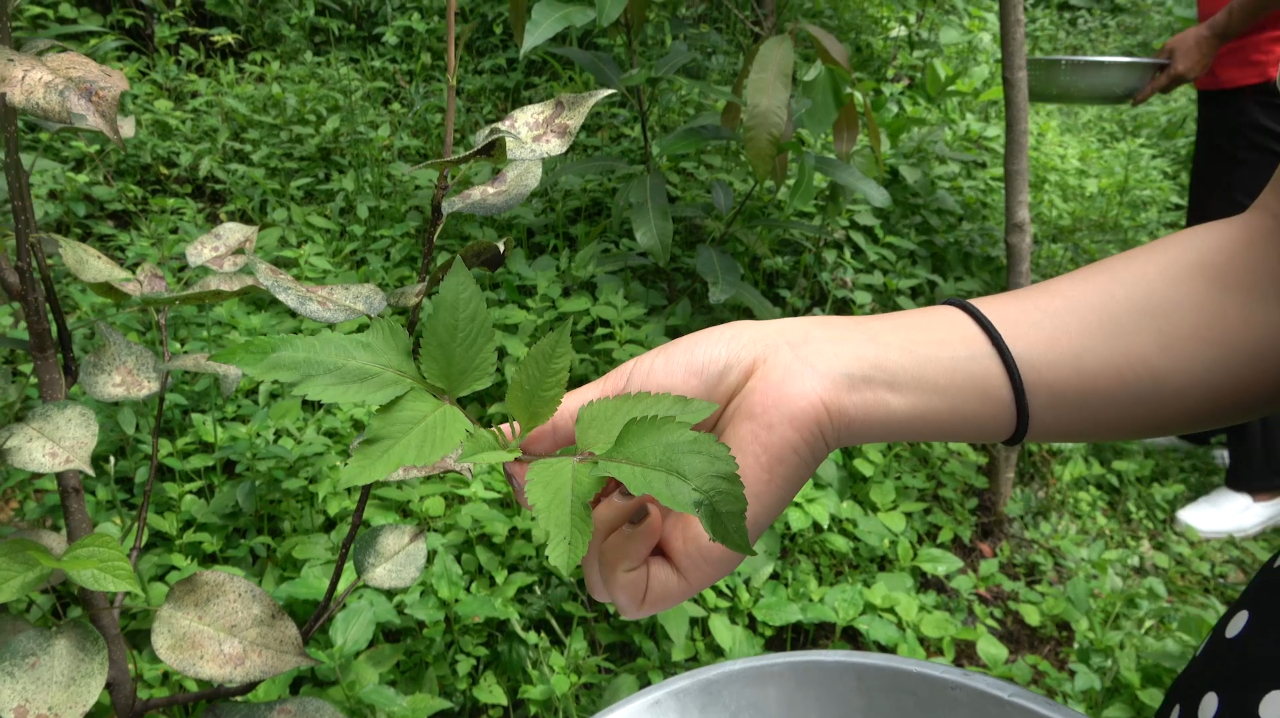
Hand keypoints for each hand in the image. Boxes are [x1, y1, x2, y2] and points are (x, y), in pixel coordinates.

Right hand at [503, 319, 840, 618]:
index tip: (527, 458)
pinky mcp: (695, 562)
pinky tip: (641, 512)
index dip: (538, 488)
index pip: (563, 505)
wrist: (781, 378)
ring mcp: (670, 541)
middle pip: (573, 544)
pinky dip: (617, 559)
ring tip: (623, 485)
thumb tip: (501, 442)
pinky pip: (631, 594)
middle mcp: (646, 512)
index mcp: (630, 473)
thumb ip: (562, 425)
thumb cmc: (711, 373)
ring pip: (597, 579)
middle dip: (558, 508)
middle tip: (578, 465)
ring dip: (590, 532)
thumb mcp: (618, 397)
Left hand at [1132, 24, 1221, 105]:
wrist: (1213, 35)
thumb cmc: (1189, 39)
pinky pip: (1185, 79)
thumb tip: (1151, 70)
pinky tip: (1183, 61)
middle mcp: (1184, 79)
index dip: (1144, 95)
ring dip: (1170, 78)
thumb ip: (1157, 60)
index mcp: (1175, 72)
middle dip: (1159, 85)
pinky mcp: (1200, 74)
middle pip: (1166, 89)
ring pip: (1175, 84)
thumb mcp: (1168, 47)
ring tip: (1173, 62)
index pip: (1156, 87)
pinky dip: (1180, 74)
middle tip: (1157, 72)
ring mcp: (1193, 78)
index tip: (1134, 103)